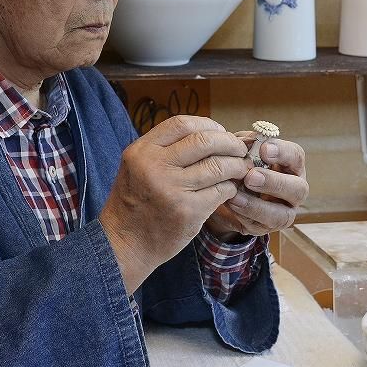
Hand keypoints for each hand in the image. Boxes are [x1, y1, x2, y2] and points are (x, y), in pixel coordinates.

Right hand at [99, 115, 251, 292]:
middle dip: (229, 142)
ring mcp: (172, 189)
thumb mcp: (137, 166)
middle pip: (204, 141)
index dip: (208, 124)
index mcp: (141, 151)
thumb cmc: (136, 202)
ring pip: (219, 165)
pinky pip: (222, 191)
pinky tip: (229, 190)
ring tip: (240, 169)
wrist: (126, 242)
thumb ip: (165, 148)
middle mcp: (155, 166)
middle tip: (239, 149)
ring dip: (236, 166)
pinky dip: (231, 188)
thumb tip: (210, 133)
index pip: (182, 123)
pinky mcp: (188, 211)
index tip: (220, 132)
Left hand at [203, 132, 307, 240]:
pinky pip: (261, 226)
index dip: (282, 152)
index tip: (264, 148)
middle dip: (274, 183)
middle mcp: (294, 188)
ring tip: (235, 196)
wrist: (224, 191)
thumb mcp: (240, 151)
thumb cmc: (239, 165)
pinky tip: (231, 205)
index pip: (296, 156)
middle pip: (298, 188)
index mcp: (290, 165)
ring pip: (282, 215)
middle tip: (251, 176)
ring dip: (257, 205)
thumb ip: (243, 144)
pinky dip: (244, 216)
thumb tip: (241, 142)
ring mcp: (284, 210)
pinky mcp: (268, 227)